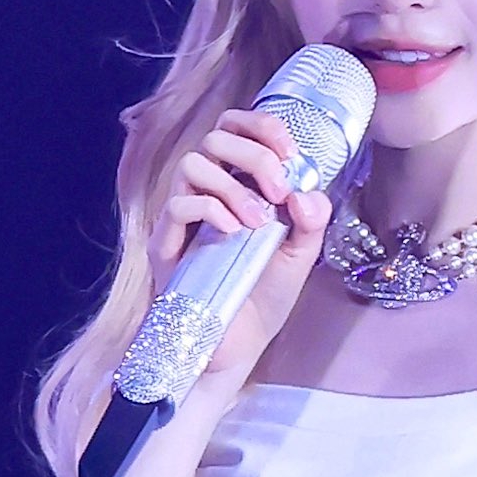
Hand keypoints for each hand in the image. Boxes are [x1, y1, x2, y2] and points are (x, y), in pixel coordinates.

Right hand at [153, 106, 329, 386]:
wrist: (237, 348)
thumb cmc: (262, 298)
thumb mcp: (300, 257)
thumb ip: (311, 221)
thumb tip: (308, 191)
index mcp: (237, 183)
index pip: (237, 127)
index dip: (263, 127)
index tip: (291, 155)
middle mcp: (206, 191)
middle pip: (216, 137)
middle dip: (255, 156)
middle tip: (279, 192)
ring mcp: (183, 216)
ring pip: (193, 163)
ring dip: (232, 185)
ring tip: (257, 223)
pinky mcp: (165, 243)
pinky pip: (178, 205)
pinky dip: (210, 209)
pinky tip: (233, 233)